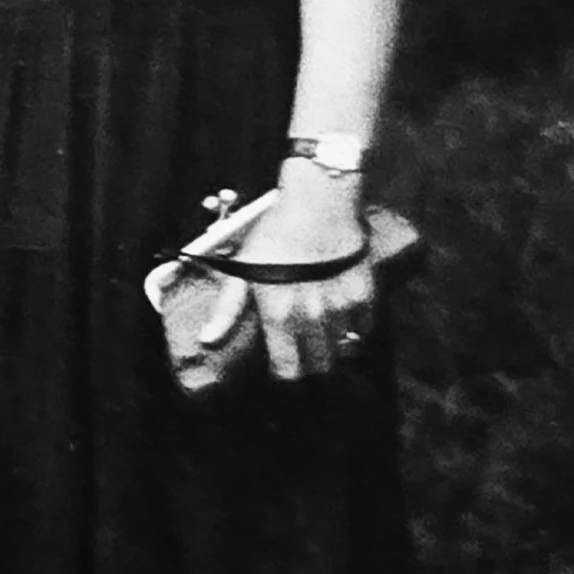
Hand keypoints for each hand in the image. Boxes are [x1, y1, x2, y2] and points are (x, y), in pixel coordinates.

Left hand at [230, 164, 374, 381]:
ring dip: (331, 345)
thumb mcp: (244, 269)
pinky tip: (341, 312)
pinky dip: (354, 326)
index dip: (284, 372)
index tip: (282, 364)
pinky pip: (364, 328)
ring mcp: (342, 309)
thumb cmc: (276, 233)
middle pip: (318, 365)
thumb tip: (207, 341)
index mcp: (280, 316)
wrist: (319, 201)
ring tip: (321, 330)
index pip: (288, 370)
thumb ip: (228, 310)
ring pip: (342, 349)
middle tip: (302, 347)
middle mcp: (312, 319)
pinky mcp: (365, 295)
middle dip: (309, 362)